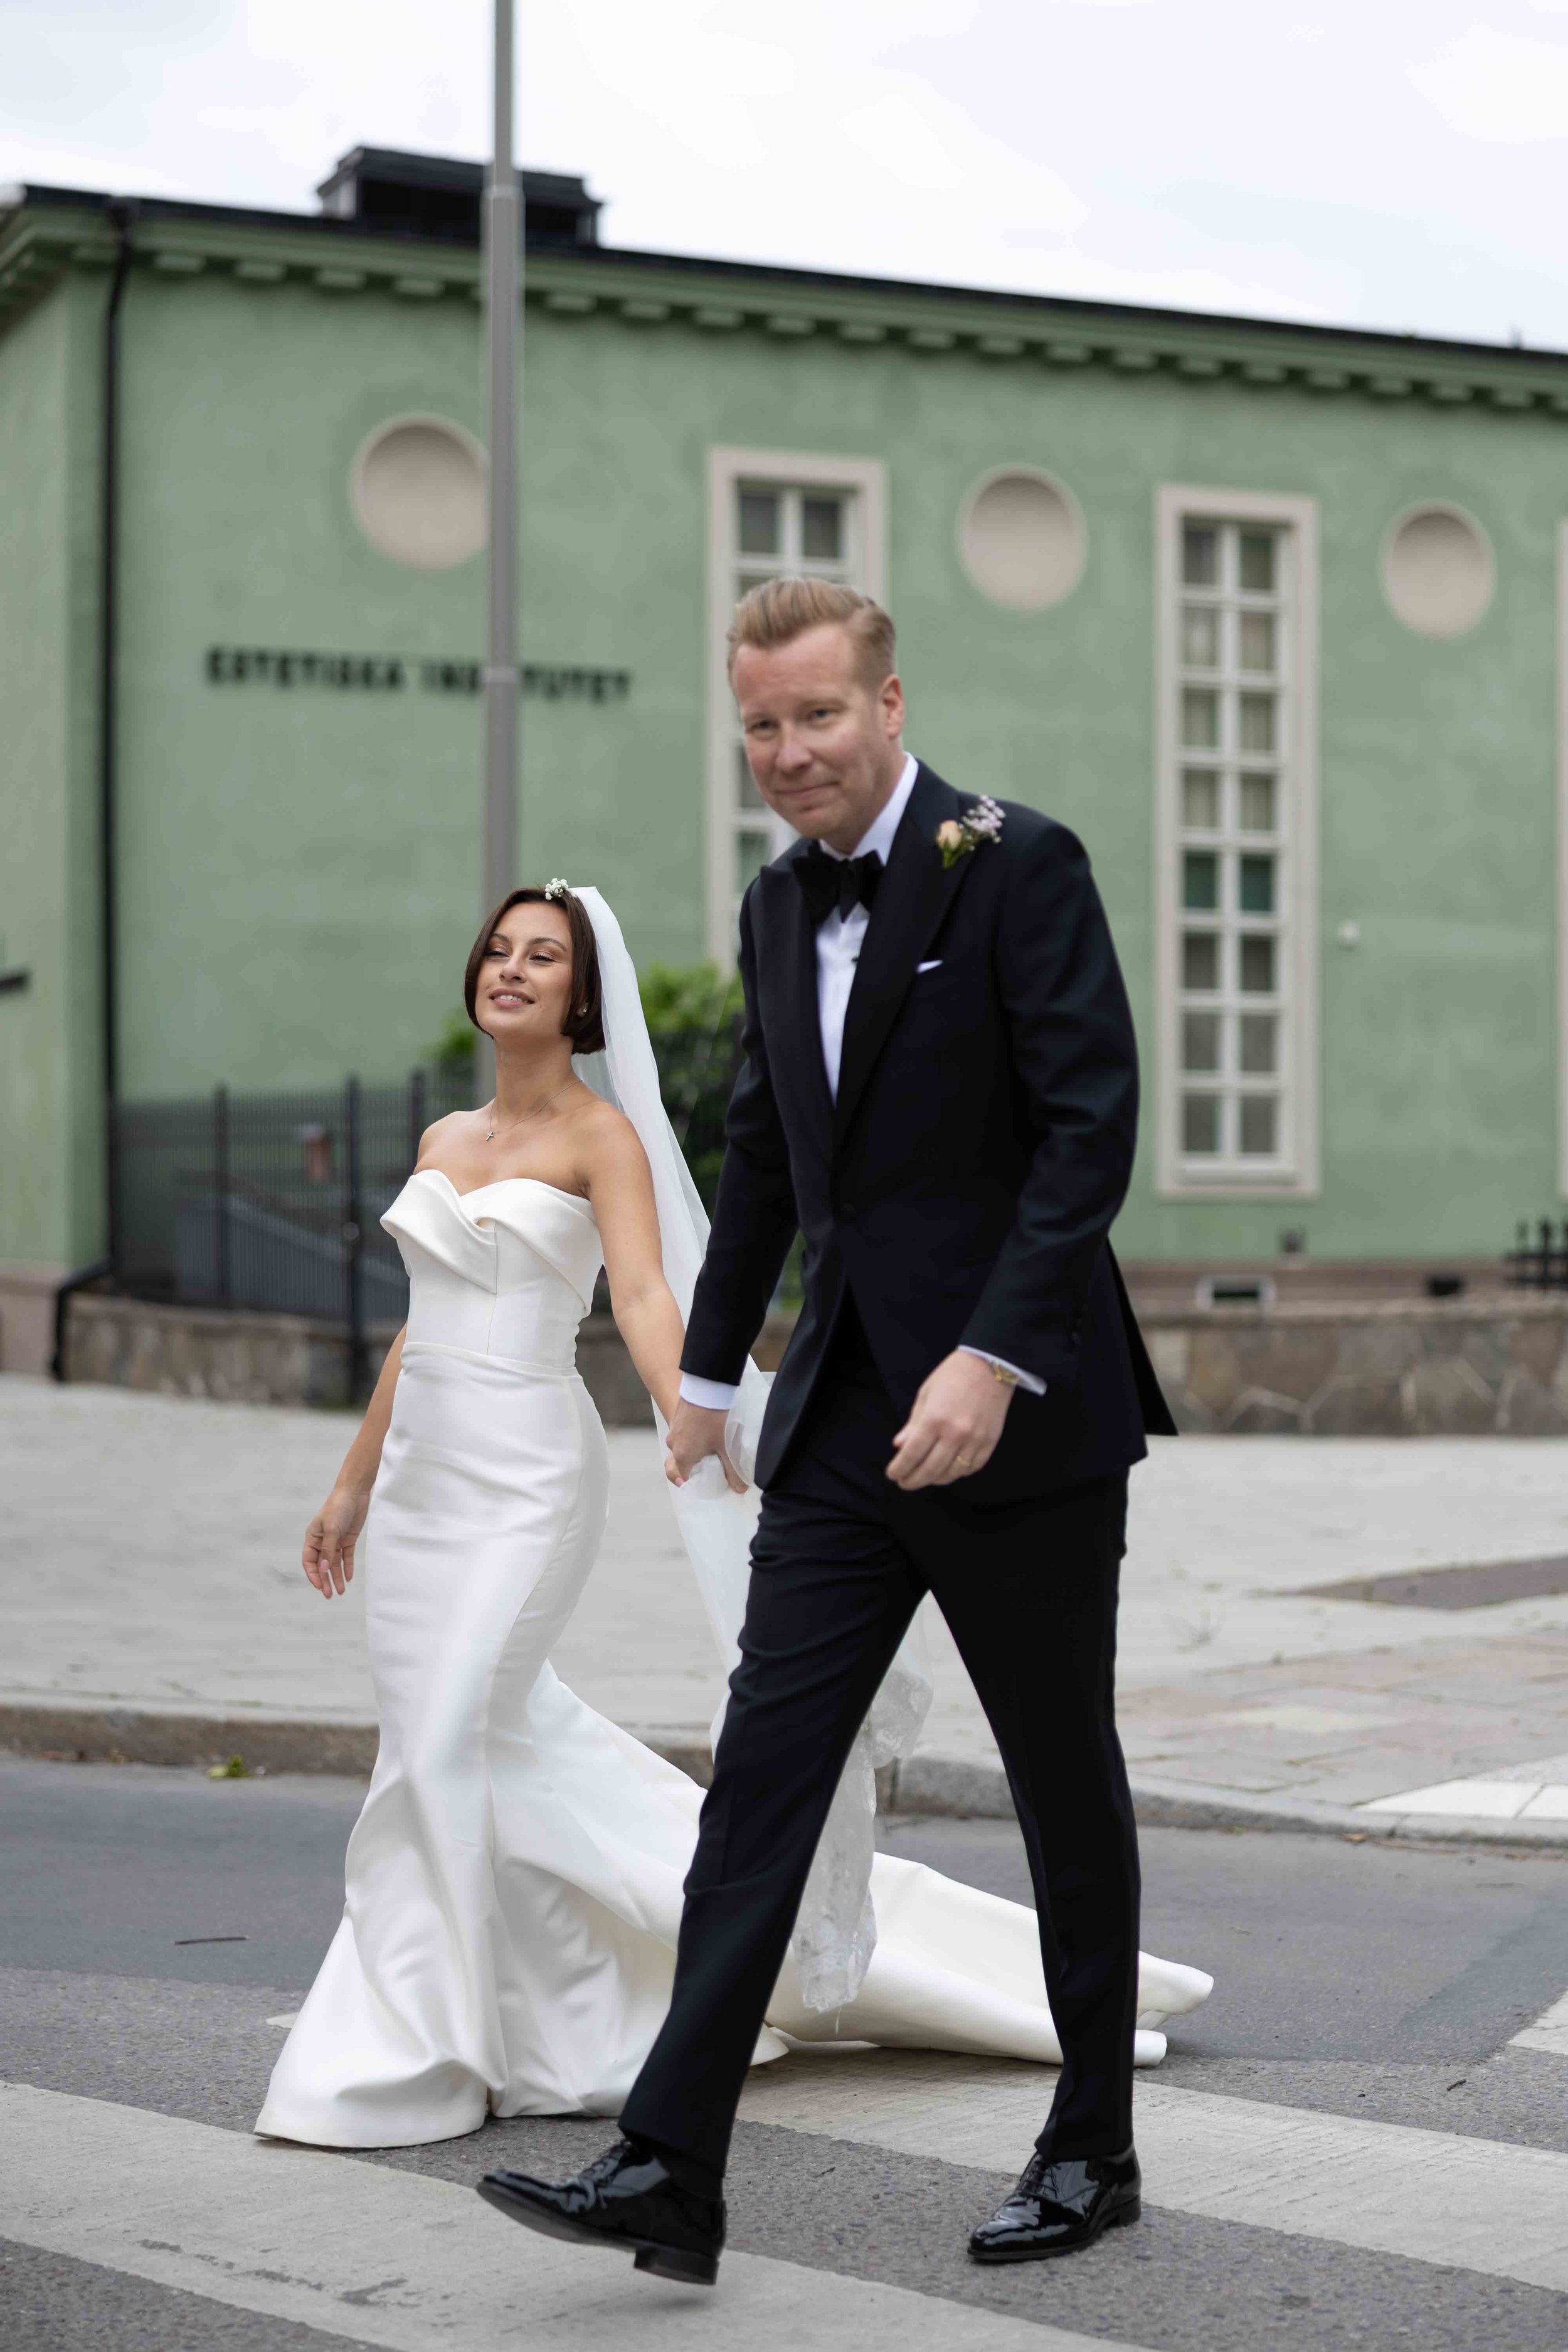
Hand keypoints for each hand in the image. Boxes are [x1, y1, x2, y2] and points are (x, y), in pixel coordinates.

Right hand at [302, 1486, 369, 1597]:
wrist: (354, 1493)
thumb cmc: (338, 1507)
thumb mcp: (332, 1529)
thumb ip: (328, 1550)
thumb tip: (324, 1569)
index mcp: (313, 1538)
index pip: (309, 1561)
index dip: (313, 1574)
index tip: (319, 1586)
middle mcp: (323, 1541)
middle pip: (322, 1565)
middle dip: (325, 1580)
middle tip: (329, 1595)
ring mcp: (335, 1541)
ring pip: (334, 1563)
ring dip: (336, 1577)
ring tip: (340, 1591)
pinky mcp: (348, 1539)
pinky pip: (346, 1556)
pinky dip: (347, 1567)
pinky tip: (349, 1578)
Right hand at [664, 1400, 747, 1492]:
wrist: (706, 1387)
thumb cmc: (715, 1420)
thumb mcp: (727, 1448)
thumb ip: (733, 1472)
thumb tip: (740, 1489)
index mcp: (682, 1456)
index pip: (682, 1479)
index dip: (694, 1484)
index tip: (707, 1483)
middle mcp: (673, 1444)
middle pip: (679, 1464)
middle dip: (692, 1469)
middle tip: (708, 1468)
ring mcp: (673, 1430)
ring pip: (680, 1449)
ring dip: (692, 1452)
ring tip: (710, 1449)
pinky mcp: (677, 1418)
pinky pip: (681, 1436)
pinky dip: (691, 1439)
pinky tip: (706, 1434)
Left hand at [887, 1351, 1014, 1489]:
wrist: (989, 1365)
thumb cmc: (952, 1376)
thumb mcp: (926, 1395)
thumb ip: (913, 1424)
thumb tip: (899, 1446)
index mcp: (934, 1419)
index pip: (912, 1454)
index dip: (900, 1468)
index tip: (892, 1475)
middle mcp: (955, 1433)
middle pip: (930, 1469)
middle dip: (913, 1480)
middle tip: (904, 1483)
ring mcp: (975, 1440)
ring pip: (951, 1473)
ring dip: (934, 1480)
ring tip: (925, 1477)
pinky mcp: (990, 1442)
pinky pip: (971, 1467)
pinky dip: (958, 1473)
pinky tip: (948, 1470)